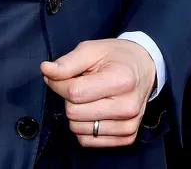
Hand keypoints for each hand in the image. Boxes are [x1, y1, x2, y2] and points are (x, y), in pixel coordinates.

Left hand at [40, 38, 156, 147]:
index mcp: (121, 80)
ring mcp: (128, 125)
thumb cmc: (117, 57)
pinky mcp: (127, 137)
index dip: (57, 83)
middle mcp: (127, 106)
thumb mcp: (91, 49)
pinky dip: (83, 126)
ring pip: (78, 129)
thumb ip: (67, 62)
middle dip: (68, 97)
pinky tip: (92, 110)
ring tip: (89, 96)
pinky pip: (88, 141)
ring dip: (75, 112)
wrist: (144, 67)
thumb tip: (46, 70)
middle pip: (74, 112)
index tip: (57, 75)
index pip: (74, 92)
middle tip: (79, 83)